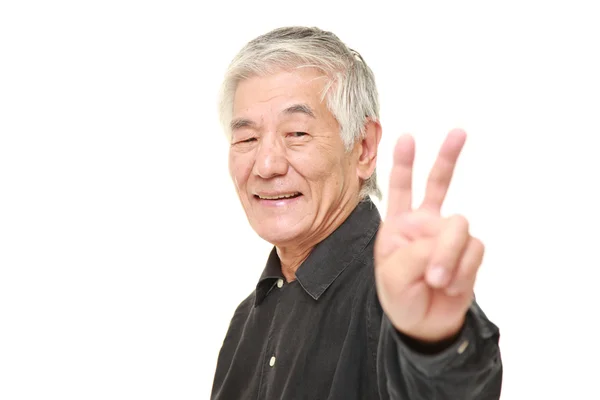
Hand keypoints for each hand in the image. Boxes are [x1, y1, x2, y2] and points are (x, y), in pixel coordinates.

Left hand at [374, 129, 483, 342]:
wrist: (424, 324)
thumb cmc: (400, 296)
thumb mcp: (392, 275)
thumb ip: (416, 252)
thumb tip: (448, 239)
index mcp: (399, 224)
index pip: (400, 189)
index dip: (403, 164)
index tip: (406, 138)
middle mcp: (425, 223)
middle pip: (439, 184)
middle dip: (448, 157)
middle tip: (458, 132)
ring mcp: (448, 236)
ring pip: (459, 226)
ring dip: (448, 255)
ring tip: (437, 280)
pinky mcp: (469, 252)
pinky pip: (473, 251)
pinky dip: (462, 270)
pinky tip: (450, 285)